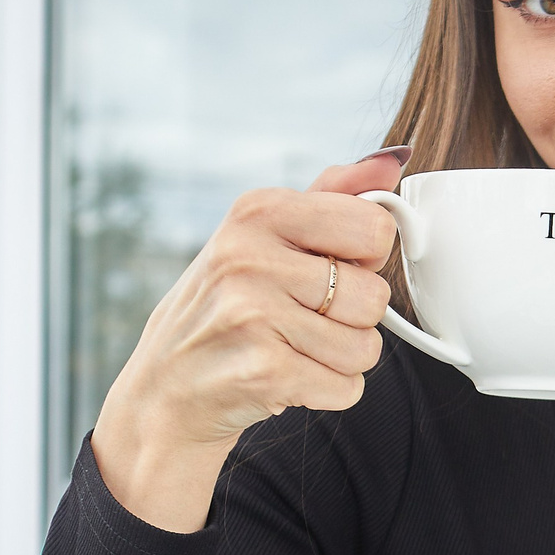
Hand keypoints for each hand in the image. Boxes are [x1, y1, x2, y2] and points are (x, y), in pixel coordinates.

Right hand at [91, 148, 405, 529]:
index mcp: (257, 210)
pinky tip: (287, 377)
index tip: (331, 269)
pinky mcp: (263, 371)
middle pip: (375, 296)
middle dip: (354, 318)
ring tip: (294, 348)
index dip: (365, 259)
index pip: (375, 228)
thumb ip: (332, 195)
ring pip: (366, 347)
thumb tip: (390, 163)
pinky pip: (348, 387)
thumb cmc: (224, 307)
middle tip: (306, 319)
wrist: (164, 389)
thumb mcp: (264, 235)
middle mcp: (250, 256)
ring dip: (342, 359)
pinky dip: (328, 391)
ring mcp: (253, 314)